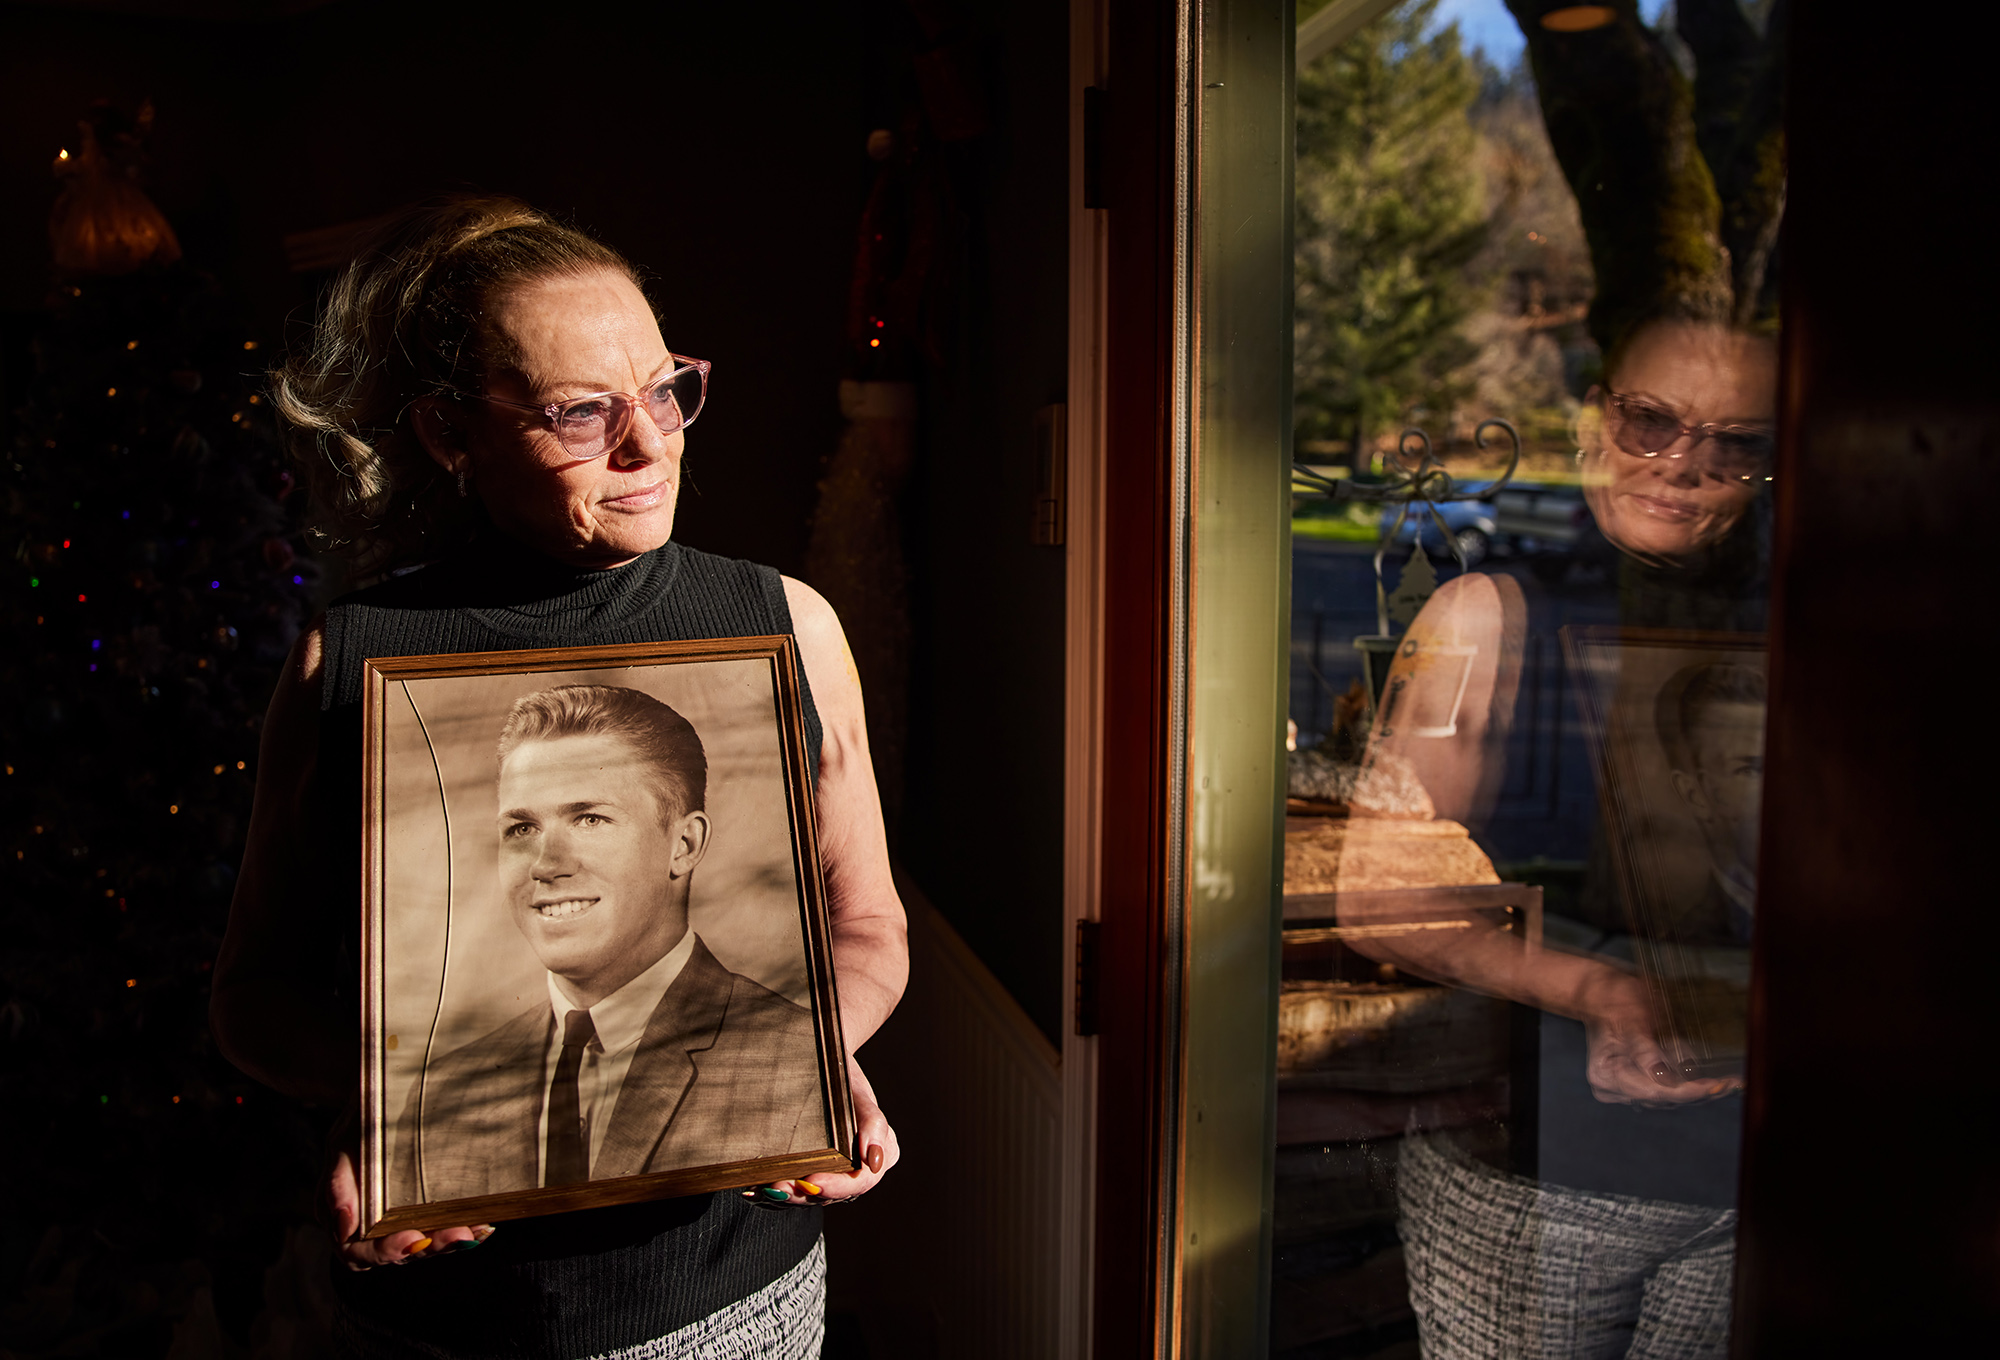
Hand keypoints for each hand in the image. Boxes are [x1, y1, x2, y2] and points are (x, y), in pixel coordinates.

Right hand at [325, 1108, 491, 1268]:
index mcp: (344, 1218)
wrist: (393, 1091)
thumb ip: (337, 1183)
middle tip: (458, 1235)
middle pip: (398, 1253)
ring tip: (475, 1230)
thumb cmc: (363, 1119)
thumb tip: (345, 1226)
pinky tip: (483, 1223)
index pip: (358, 1253)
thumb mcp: (343, 1142)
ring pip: (425, 1244)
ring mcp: (400, 1219)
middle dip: (430, 1246)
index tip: (413, 1238)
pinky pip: (442, 1226)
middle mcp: (371, 1227)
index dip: (385, 1252)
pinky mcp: (426, 1208)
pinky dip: (462, 1226)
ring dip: (450, 1241)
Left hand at [744, 1054, 899, 1207]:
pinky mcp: (810, 1173)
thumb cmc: (845, 1077)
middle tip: (779, 1186)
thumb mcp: (860, 1094)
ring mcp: (833, 1175)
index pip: (860, 1181)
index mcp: (880, 1156)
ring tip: (765, 1188)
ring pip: (811, 1197)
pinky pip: (795, 1190)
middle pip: (831, 1194)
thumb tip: (875, 1161)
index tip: (812, 1181)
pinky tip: (755, 1189)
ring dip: (786, 1196)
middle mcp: (857, 1171)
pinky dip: (775, 1193)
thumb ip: (873, 1124)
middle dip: (803, 1194)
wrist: (824, 1065)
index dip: (836, 1186)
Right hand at [1577, 966, 1742, 1107]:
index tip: (1713, 1087)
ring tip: (1730, 1083)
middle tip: (1732, 1084)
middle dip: (1699, 1091)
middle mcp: (1615, 1087)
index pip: (1652, 1091)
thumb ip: (1643, 1049)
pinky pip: (1672, 1087)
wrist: (1603, 992)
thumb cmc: (1613, 999)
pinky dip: (1692, 1083)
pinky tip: (1715, 1080)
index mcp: (1606, 1076)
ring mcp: (1629, 1086)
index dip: (1685, 1091)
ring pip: (1672, 1096)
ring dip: (1701, 1089)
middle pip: (1665, 1097)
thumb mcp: (1629, 1019)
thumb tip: (1662, 1075)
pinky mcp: (1643, 1080)